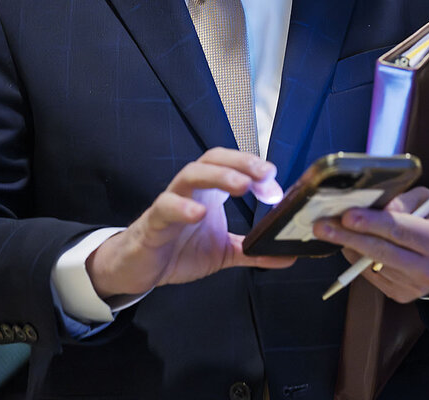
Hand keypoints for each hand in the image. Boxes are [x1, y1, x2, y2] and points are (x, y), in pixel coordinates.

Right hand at [87, 148, 292, 298]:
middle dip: (242, 162)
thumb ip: (253, 251)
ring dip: (218, 176)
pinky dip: (182, 207)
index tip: (275, 184)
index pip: (233, 165)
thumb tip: (288, 256)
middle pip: (214, 159)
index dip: (255, 169)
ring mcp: (171, 202)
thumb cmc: (178, 250)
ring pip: (190, 174)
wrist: (140, 269)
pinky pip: (165, 207)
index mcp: (209, 191)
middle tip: (265, 175)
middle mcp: (191, 190)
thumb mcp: (224, 252)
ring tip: (241, 185)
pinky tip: (198, 213)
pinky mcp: (153, 223)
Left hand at [312, 187, 428, 302]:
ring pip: (373, 265)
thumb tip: (376, 209)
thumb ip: (404, 201)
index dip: (372, 223)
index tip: (347, 215)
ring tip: (335, 230)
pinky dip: (359, 259)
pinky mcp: (403, 296)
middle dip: (348, 237)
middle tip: (322, 226)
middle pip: (381, 251)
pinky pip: (372, 275)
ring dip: (350, 247)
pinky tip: (356, 245)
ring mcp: (416, 287)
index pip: (400, 231)